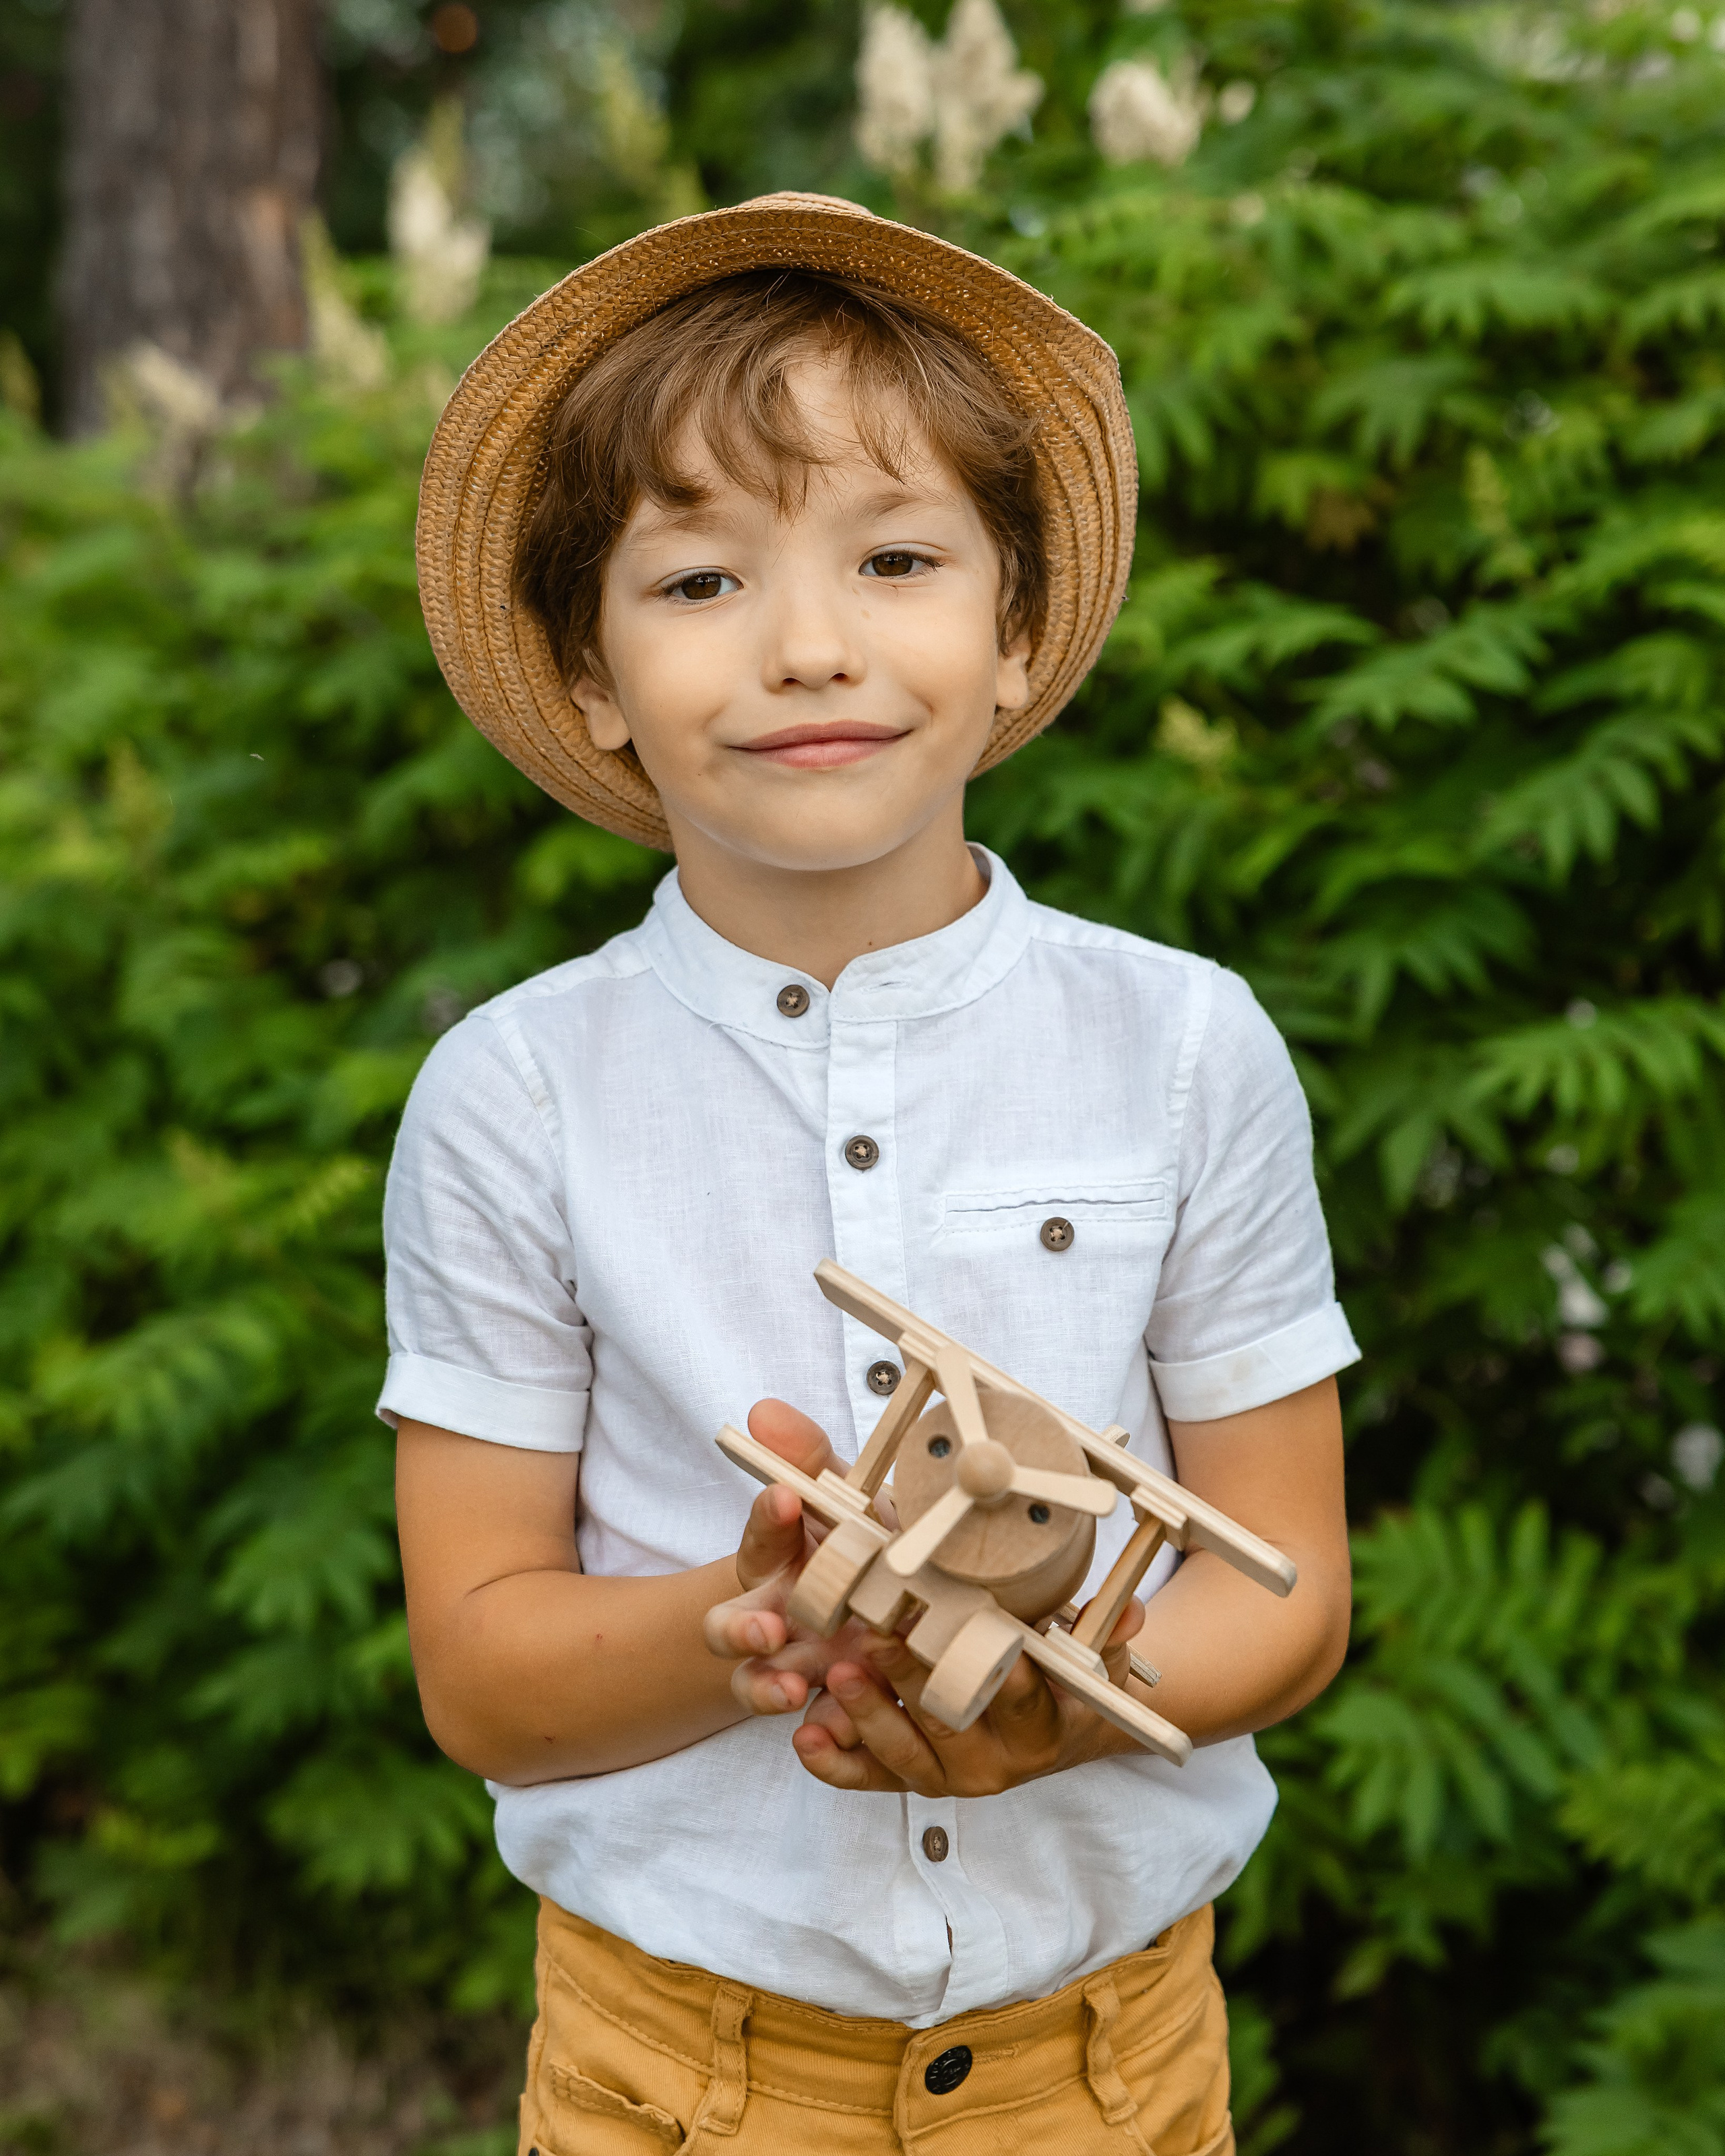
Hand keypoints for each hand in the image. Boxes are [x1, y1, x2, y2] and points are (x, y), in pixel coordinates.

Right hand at [702, 1399, 882, 1715]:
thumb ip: (812, 1460)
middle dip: (738, 1630)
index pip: (760, 1537)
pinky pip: (819, 1730)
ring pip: (757, 1686)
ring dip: (766, 1687)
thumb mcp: (850, 1502)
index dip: (767, 1519)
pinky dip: (825, 1732)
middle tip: (767, 1627)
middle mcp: (777, 1618)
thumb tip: (763, 1411)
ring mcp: (801, 1668)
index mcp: (780, 1562)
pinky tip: (842, 1728)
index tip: (786, 1496)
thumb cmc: (865, 1546)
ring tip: (792, 1687)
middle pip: (727, 1630)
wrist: (907, 1616)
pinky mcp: (836, 1711)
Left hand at [790, 1596, 1146, 1794]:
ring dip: (867, 1717)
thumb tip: (1133, 1612)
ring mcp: (947, 1777)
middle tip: (877, 1637)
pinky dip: (834, 1761)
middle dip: (912, 1683)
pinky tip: (805, 1734)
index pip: (1022, 1702)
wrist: (1052, 1727)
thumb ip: (1108, 1632)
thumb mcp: (1091, 1652)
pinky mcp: (908, 1780)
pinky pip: (867, 1779)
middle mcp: (994, 1764)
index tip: (984, 1648)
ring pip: (903, 1756)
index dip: (1003, 1678)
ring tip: (837, 1674)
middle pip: (950, 1724)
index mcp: (1040, 1729)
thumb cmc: (1064, 1675)